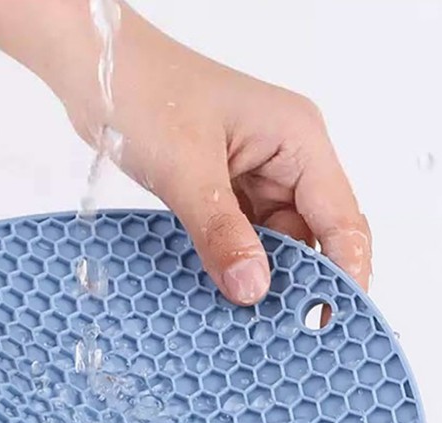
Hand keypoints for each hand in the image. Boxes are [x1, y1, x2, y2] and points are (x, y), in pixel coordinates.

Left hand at [0, 1, 370, 304]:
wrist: (95, 68)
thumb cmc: (144, 92)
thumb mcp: (187, 169)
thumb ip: (221, 232)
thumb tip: (252, 291)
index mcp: (298, 140)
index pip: (341, 218)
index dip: (346, 273)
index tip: (335, 322)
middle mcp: (286, 159)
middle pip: (312, 237)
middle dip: (300, 284)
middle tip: (285, 336)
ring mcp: (255, 176)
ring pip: (275, 242)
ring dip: (263, 277)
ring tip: (252, 323)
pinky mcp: (226, 190)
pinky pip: (243, 237)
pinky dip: (235, 264)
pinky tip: (226, 293)